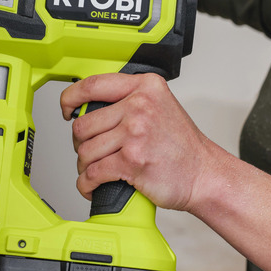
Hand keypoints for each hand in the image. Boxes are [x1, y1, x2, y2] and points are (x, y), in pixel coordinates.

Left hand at [60, 73, 224, 211]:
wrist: (204, 174)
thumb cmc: (181, 145)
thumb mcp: (160, 106)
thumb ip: (128, 100)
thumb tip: (88, 108)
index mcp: (144, 87)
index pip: (92, 85)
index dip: (70, 98)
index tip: (66, 109)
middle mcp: (139, 106)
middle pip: (83, 123)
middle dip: (81, 143)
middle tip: (90, 151)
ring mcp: (136, 133)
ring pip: (85, 150)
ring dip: (84, 166)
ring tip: (95, 170)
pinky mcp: (132, 161)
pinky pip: (93, 173)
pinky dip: (87, 184)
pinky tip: (93, 186)